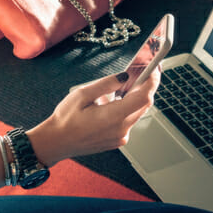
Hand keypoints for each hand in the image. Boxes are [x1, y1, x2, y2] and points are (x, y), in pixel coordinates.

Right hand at [28, 68, 160, 166]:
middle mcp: (121, 129)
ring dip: (134, 98)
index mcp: (113, 116)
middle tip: (141, 72)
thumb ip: (106, 84)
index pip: (143, 98)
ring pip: (137, 113)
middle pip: (143, 105)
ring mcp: (120, 137)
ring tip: (125, 85)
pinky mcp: (117, 140)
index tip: (154, 70)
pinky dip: (126, 109)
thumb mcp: (82, 94)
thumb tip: (125, 76)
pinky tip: (114, 102)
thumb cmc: (66, 119)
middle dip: (145, 88)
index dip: (152, 82)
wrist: (57, 142)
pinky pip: (128, 121)